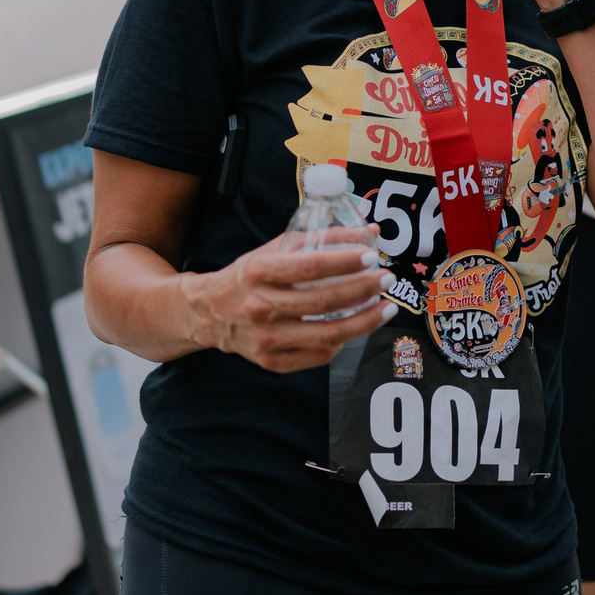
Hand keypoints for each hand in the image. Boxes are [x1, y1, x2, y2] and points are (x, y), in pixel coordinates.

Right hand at [186, 224, 396, 373]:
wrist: (208, 312)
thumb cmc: (248, 276)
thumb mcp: (273, 250)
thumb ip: (318, 239)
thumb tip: (369, 232)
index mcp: (257, 273)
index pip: (309, 267)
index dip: (344, 261)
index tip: (371, 255)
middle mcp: (260, 307)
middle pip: (323, 302)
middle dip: (364, 289)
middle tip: (386, 278)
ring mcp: (266, 339)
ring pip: (327, 335)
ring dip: (364, 321)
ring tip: (386, 308)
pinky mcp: (272, 362)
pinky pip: (318, 355)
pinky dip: (343, 342)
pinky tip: (357, 328)